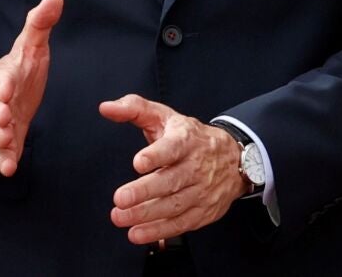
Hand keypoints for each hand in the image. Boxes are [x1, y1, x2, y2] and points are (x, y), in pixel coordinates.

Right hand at [0, 0, 62, 176]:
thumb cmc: (16, 74)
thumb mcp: (29, 48)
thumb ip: (40, 25)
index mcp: (3, 77)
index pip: (0, 79)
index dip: (3, 84)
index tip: (7, 88)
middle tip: (3, 118)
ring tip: (6, 140)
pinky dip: (1, 161)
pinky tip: (9, 168)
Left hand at [98, 95, 246, 245]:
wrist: (235, 158)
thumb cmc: (191, 137)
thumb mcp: (165, 117)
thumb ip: (134, 109)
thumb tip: (106, 108)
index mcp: (186, 140)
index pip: (173, 147)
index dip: (156, 155)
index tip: (138, 162)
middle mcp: (196, 166)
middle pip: (171, 180)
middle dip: (145, 191)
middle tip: (120, 199)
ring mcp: (202, 191)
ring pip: (174, 205)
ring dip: (146, 215)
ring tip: (121, 217)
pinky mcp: (203, 211)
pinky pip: (180, 224)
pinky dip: (158, 231)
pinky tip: (137, 233)